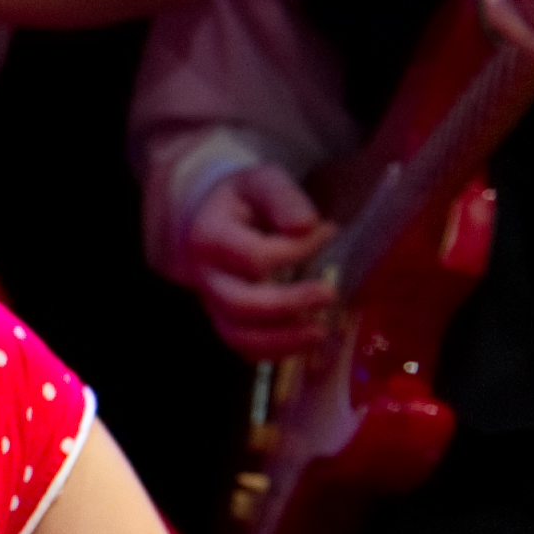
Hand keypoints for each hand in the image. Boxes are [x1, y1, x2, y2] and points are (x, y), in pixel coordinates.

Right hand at [184, 164, 338, 362]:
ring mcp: (213, 301)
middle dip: (287, 304)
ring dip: (281, 339)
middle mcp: (205, 276)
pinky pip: (243, 347)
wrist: (211, 216)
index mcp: (209, 237)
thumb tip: (306, 226)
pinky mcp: (225, 319)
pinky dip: (274, 351)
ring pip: (237, 335)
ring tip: (320, 331)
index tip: (328, 231)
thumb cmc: (244, 199)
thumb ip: (283, 198)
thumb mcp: (261, 182)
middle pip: (239, 303)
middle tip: (329, 294)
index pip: (254, 256)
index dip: (295, 250)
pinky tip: (305, 342)